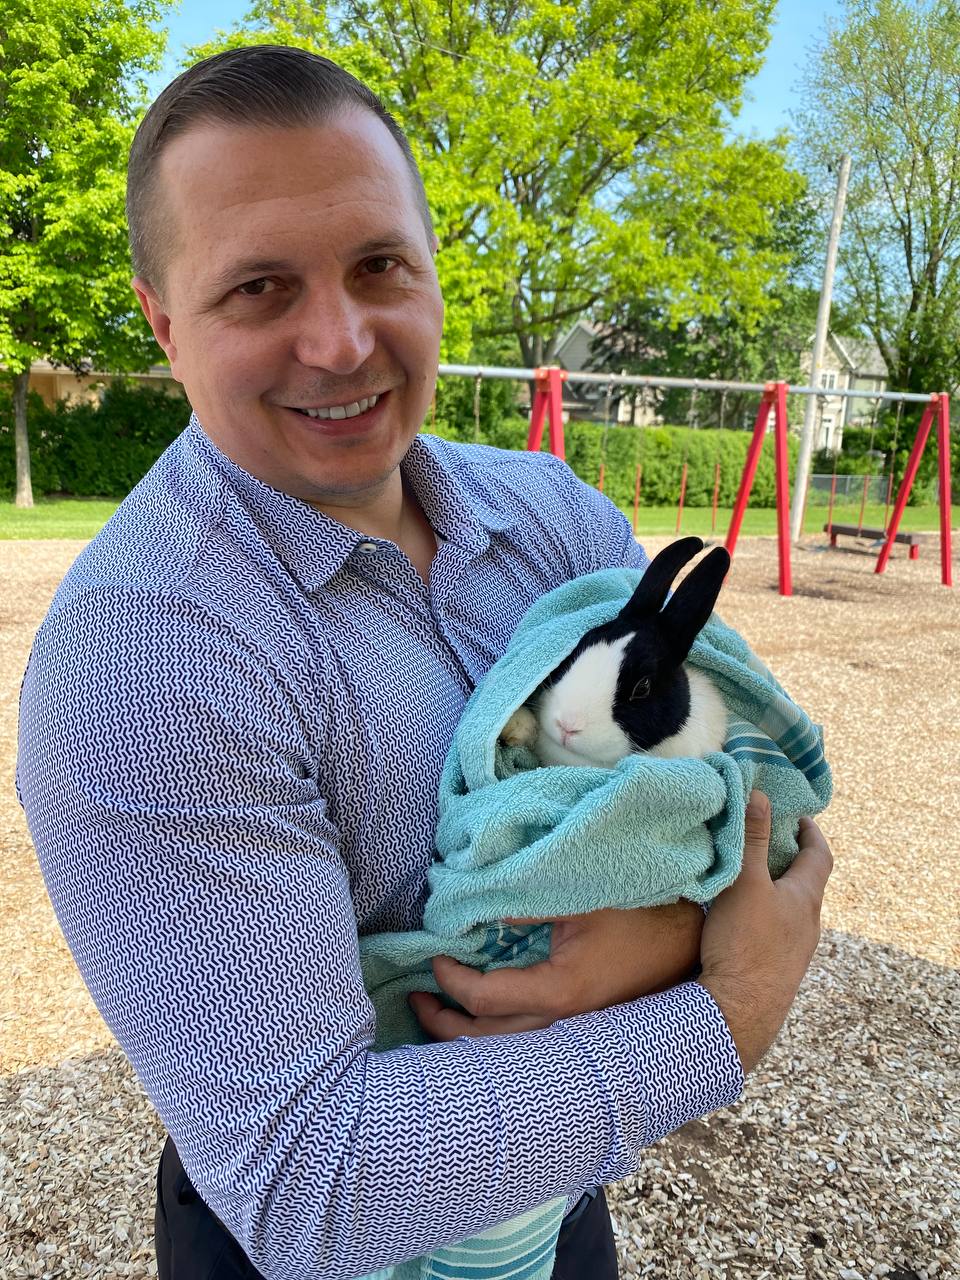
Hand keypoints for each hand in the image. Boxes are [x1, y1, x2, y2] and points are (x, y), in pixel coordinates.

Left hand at [408, 899, 703, 1040]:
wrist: (696, 944)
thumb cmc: (640, 913)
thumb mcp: (580, 897)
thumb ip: (524, 898)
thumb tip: (470, 898)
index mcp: (560, 994)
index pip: (482, 999)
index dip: (449, 981)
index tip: (434, 955)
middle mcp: (565, 1029)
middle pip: (486, 1046)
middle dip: (443, 1024)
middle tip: (414, 1000)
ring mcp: (577, 1039)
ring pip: (507, 1057)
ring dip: (467, 1041)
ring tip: (439, 1018)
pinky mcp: (585, 1037)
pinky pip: (528, 1051)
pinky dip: (496, 1043)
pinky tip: (483, 1027)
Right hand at [699, 790, 832, 1074]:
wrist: (740, 1012)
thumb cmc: (746, 943)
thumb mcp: (745, 882)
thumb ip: (752, 839)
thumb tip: (758, 795)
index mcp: (806, 898)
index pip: (820, 856)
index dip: (811, 832)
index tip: (798, 815)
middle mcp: (808, 924)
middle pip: (806, 882)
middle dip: (788, 857)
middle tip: (765, 838)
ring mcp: (794, 950)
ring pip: (789, 908)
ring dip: (774, 887)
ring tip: (747, 872)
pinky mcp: (775, 969)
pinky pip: (775, 930)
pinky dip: (762, 912)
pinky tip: (737, 915)